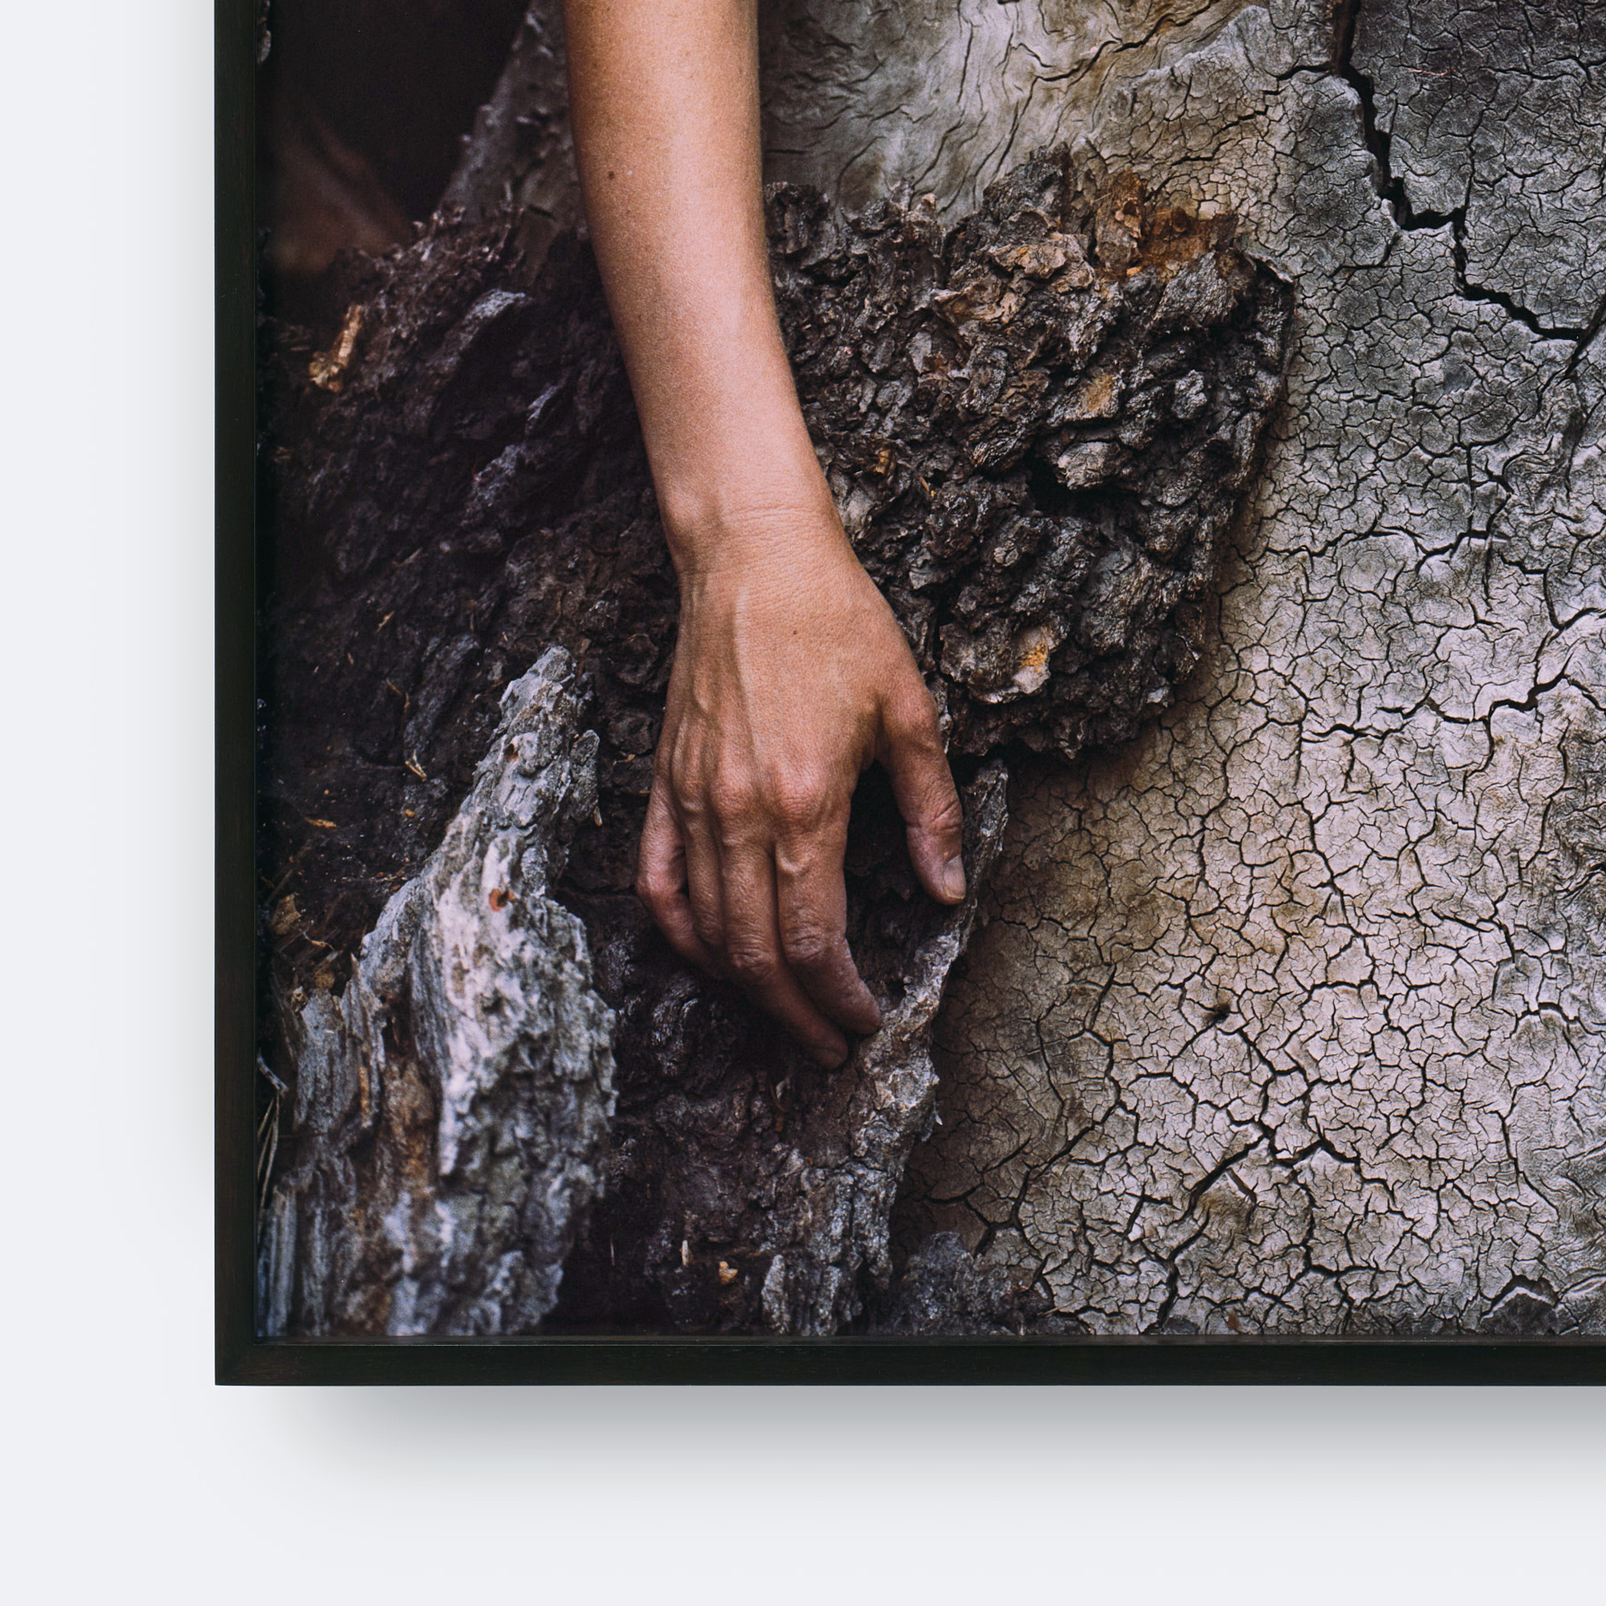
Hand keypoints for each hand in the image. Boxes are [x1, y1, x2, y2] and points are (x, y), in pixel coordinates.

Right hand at [637, 502, 968, 1063]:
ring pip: (705, 930)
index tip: (867, 1022)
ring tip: (785, 1015)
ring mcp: (690, 802)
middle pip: (755, 954)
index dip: (840, 997)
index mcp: (805, 803)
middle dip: (795, 1014)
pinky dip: (679, 933)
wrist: (753, 559)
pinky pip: (656, 882)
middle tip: (831, 1046)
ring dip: (744, 988)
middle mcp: (737, 815)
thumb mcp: (911, 710)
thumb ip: (932, 809)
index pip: (813, 940)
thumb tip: (949, 891)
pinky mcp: (662, 783)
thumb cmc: (840, 623)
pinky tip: (709, 957)